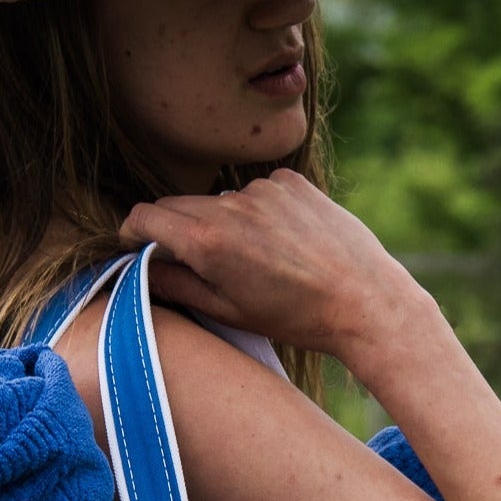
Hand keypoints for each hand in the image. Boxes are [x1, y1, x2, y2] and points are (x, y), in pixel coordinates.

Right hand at [119, 170, 420, 358]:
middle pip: (178, 204)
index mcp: (206, 241)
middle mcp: (230, 206)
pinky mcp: (292, 182)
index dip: (134, 231)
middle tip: (193, 260)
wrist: (366, 301)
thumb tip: (143, 269)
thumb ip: (177, 286)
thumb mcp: (229, 312)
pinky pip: (257, 191)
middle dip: (175, 228)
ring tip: (254, 258)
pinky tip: (282, 240)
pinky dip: (258, 211)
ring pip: (220, 200)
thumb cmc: (296, 317)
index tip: (138, 244)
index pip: (145, 216)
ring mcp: (264, 189)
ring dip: (221, 220)